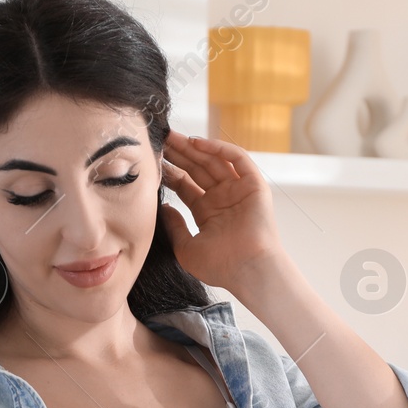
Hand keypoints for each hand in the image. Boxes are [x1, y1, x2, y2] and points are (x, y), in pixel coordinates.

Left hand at [158, 130, 284, 293]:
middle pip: (197, 169)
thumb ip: (174, 227)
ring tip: (172, 137)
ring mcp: (239, 190)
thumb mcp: (186, 248)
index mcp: (207, 213)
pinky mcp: (254, 185)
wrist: (248, 270)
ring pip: (214, 161)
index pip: (185, 185)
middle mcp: (223, 199)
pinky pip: (238, 159)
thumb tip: (163, 208)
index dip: (169, 171)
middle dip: (179, 154)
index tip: (152, 160)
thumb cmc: (220, 266)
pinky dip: (219, 148)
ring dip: (193, 148)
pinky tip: (196, 143)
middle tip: (159, 139)